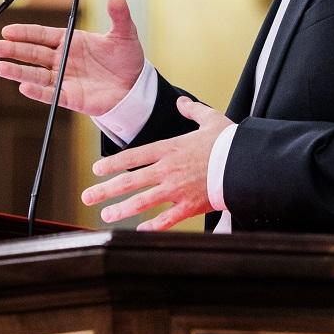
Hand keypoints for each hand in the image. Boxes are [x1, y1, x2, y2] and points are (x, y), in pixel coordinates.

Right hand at [0, 0, 143, 116]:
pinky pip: (50, 94)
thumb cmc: (127, 59)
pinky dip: (37, 91)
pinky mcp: (70, 98)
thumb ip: (119, 16)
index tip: (7, 31)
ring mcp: (64, 79)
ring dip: (18, 71)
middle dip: (13, 50)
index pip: (42, 35)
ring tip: (0, 67)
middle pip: (33, 54)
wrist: (135, 87)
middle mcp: (62, 60)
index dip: (25, 33)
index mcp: (70, 42)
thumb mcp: (125, 34)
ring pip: (36, 74)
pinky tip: (23, 87)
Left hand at [81, 98, 232, 230]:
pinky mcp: (189, 206)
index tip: (97, 169)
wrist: (245, 163)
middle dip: (106, 189)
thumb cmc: (228, 142)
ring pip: (142, 201)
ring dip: (122, 209)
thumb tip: (182, 102)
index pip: (133, 156)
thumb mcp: (210, 119)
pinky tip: (139, 230)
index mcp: (170, 148)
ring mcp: (176, 190)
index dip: (113, 163)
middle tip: (88, 196)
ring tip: (106, 215)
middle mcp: (168, 170)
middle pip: (130, 181)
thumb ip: (192, 111)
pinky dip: (152, 226)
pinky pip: (166, 219)